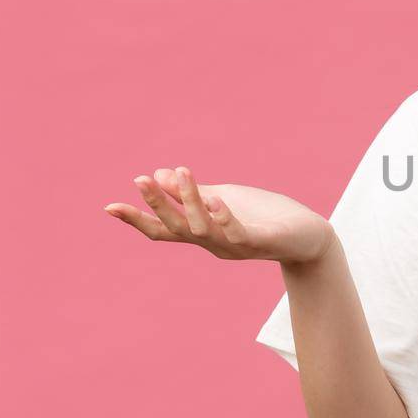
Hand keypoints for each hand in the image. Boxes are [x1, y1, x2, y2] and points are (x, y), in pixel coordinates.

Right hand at [103, 166, 335, 264]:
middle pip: (177, 228)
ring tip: (180, 172)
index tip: (108, 207)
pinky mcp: (261, 242)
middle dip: (158, 204)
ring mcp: (236, 246)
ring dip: (189, 201)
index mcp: (203, 233)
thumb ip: (195, 192)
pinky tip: (215, 200)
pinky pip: (238, 233)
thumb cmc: (265, 216)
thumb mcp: (225, 198)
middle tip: (140, 179)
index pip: (164, 229)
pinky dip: (224, 218)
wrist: (309, 237)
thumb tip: (160, 173)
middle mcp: (214, 244)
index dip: (137, 219)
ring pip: (203, 229)